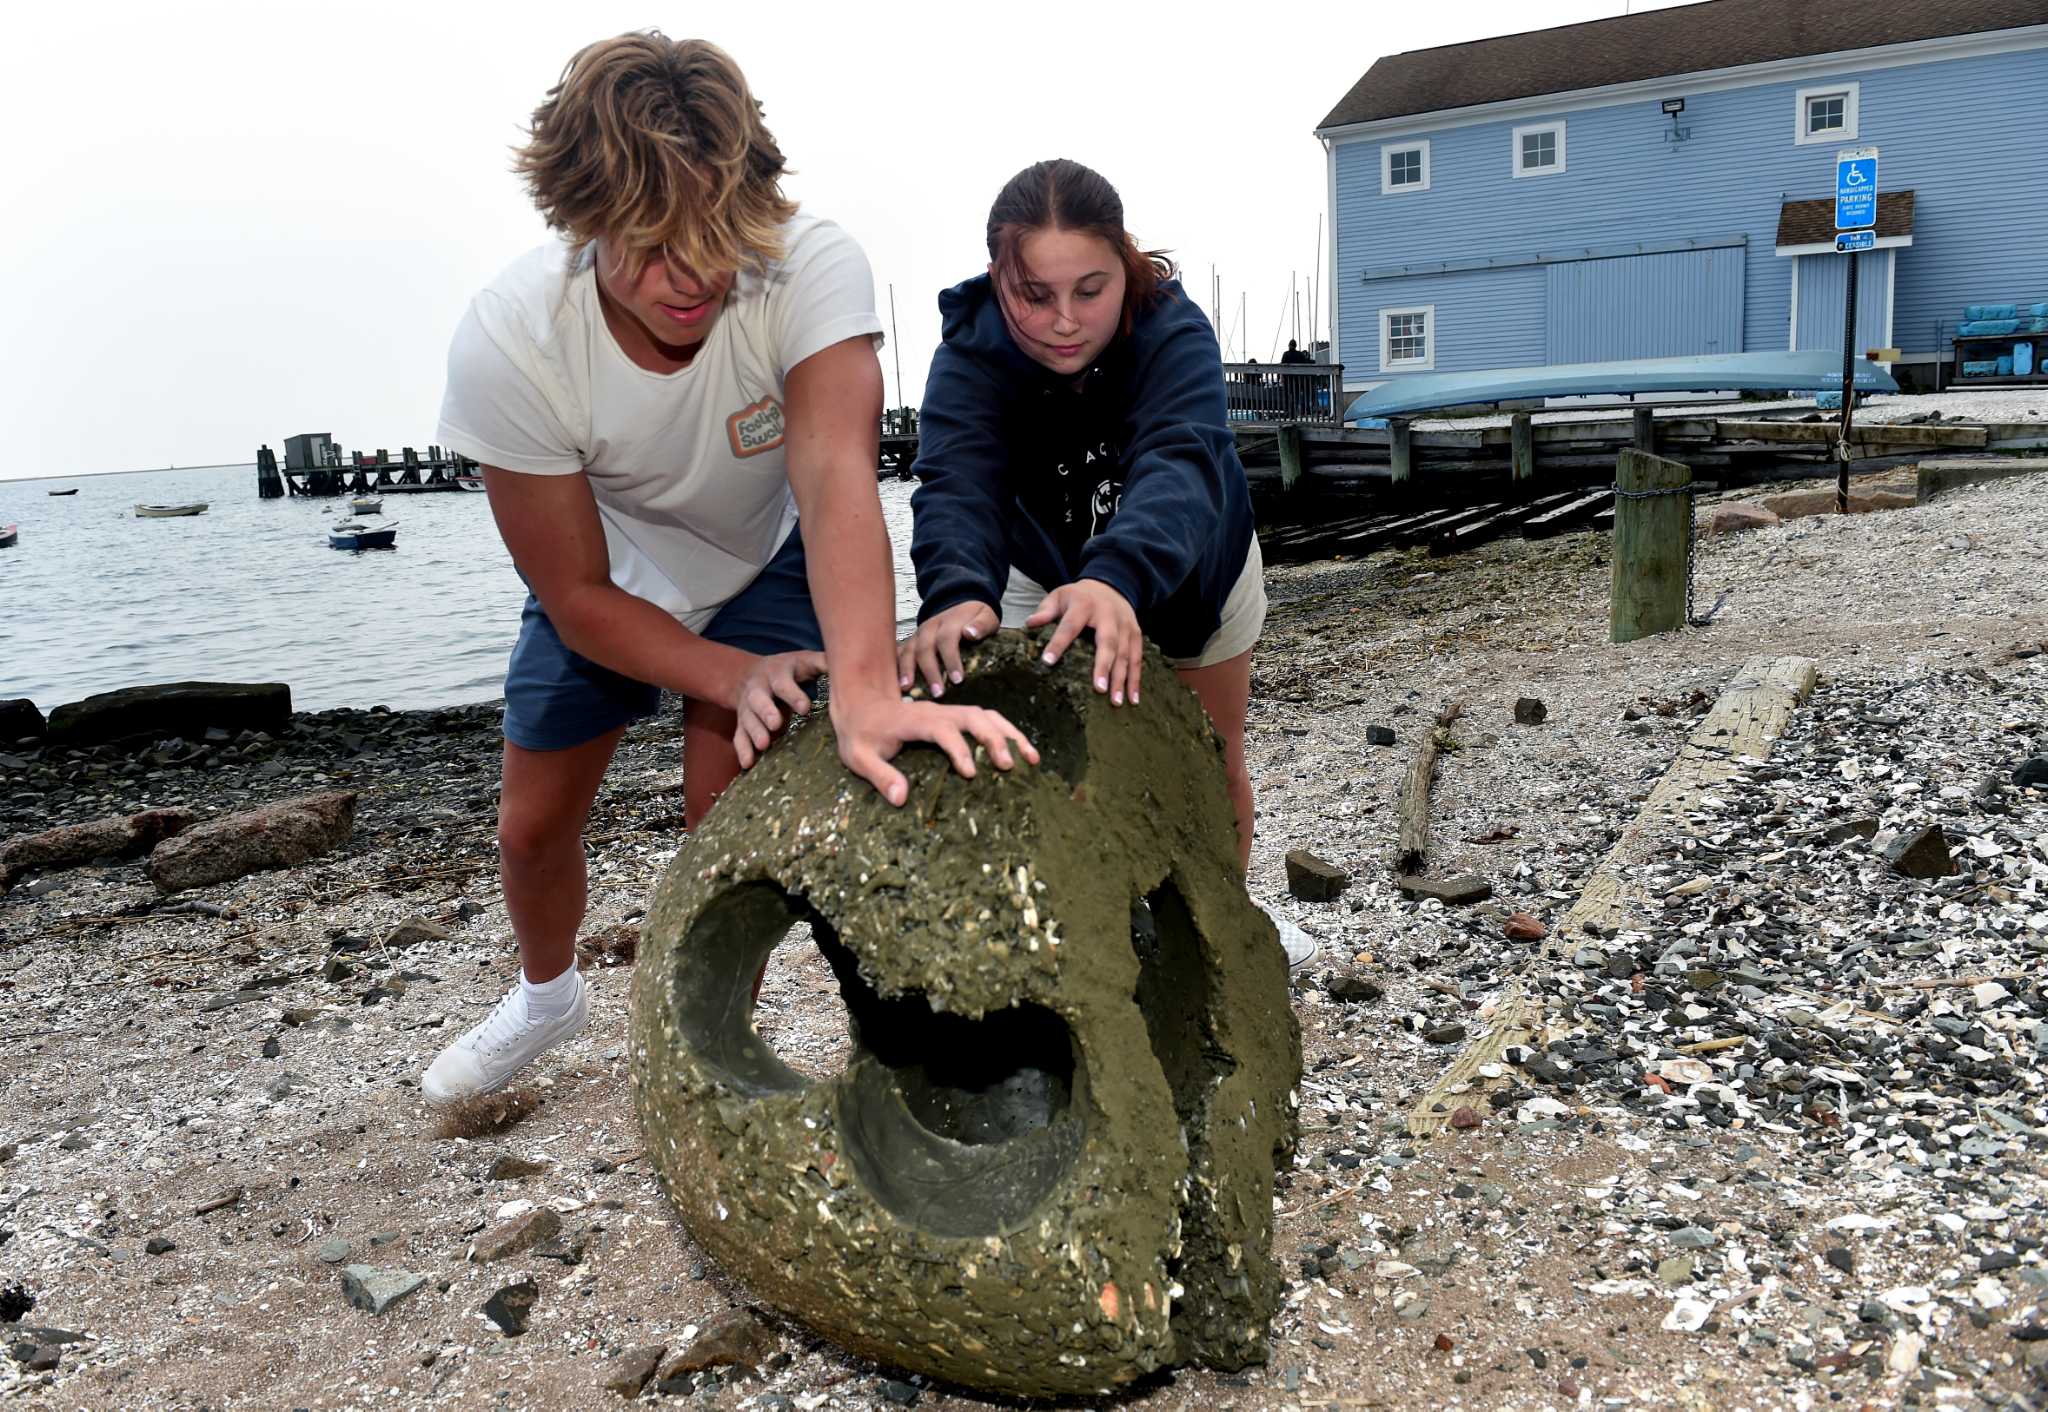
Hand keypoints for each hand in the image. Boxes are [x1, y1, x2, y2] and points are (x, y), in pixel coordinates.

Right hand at [731, 650, 827, 767]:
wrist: (751, 674)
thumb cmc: (788, 671)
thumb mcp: (803, 661)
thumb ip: (821, 662)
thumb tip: (846, 663)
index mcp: (776, 673)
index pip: (782, 683)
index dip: (792, 695)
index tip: (804, 708)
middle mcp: (758, 689)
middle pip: (758, 699)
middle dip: (766, 712)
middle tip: (776, 724)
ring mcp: (747, 707)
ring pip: (747, 719)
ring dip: (754, 732)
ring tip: (763, 745)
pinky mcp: (742, 723)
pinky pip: (739, 736)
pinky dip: (743, 750)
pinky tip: (748, 764)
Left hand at [831, 693, 1040, 806]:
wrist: (862, 703)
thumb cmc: (860, 733)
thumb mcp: (857, 756)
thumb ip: (878, 775)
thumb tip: (901, 799)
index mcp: (914, 720)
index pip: (942, 730)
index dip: (959, 749)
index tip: (971, 774)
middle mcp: (937, 712)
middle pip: (974, 717)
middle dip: (994, 739)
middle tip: (1009, 767)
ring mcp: (949, 712)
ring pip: (986, 715)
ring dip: (1010, 734)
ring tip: (1032, 758)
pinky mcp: (955, 717)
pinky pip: (986, 719)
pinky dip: (1007, 732)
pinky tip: (1022, 751)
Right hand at [897, 601, 998, 698]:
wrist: (961, 605)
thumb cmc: (975, 618)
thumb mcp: (986, 616)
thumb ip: (981, 625)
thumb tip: (970, 633)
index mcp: (949, 621)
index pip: (947, 639)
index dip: (951, 659)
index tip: (958, 680)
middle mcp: (930, 627)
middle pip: (925, 648)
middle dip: (930, 671)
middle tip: (938, 693)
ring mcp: (918, 634)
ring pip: (908, 650)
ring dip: (907, 670)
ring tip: (907, 688)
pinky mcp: (911, 642)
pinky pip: (899, 652)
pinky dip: (895, 665)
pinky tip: (894, 681)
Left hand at [1026, 578, 1142, 705]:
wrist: (1111, 584)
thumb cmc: (1079, 596)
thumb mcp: (1059, 596)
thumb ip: (1045, 610)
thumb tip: (1029, 624)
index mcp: (1084, 605)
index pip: (1069, 626)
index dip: (1058, 643)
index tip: (1047, 661)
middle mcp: (1108, 615)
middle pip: (1107, 642)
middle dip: (1103, 666)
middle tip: (1098, 689)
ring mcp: (1125, 625)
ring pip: (1125, 653)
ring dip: (1121, 678)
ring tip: (1116, 701)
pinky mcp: (1136, 634)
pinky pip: (1138, 658)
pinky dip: (1136, 679)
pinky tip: (1133, 699)